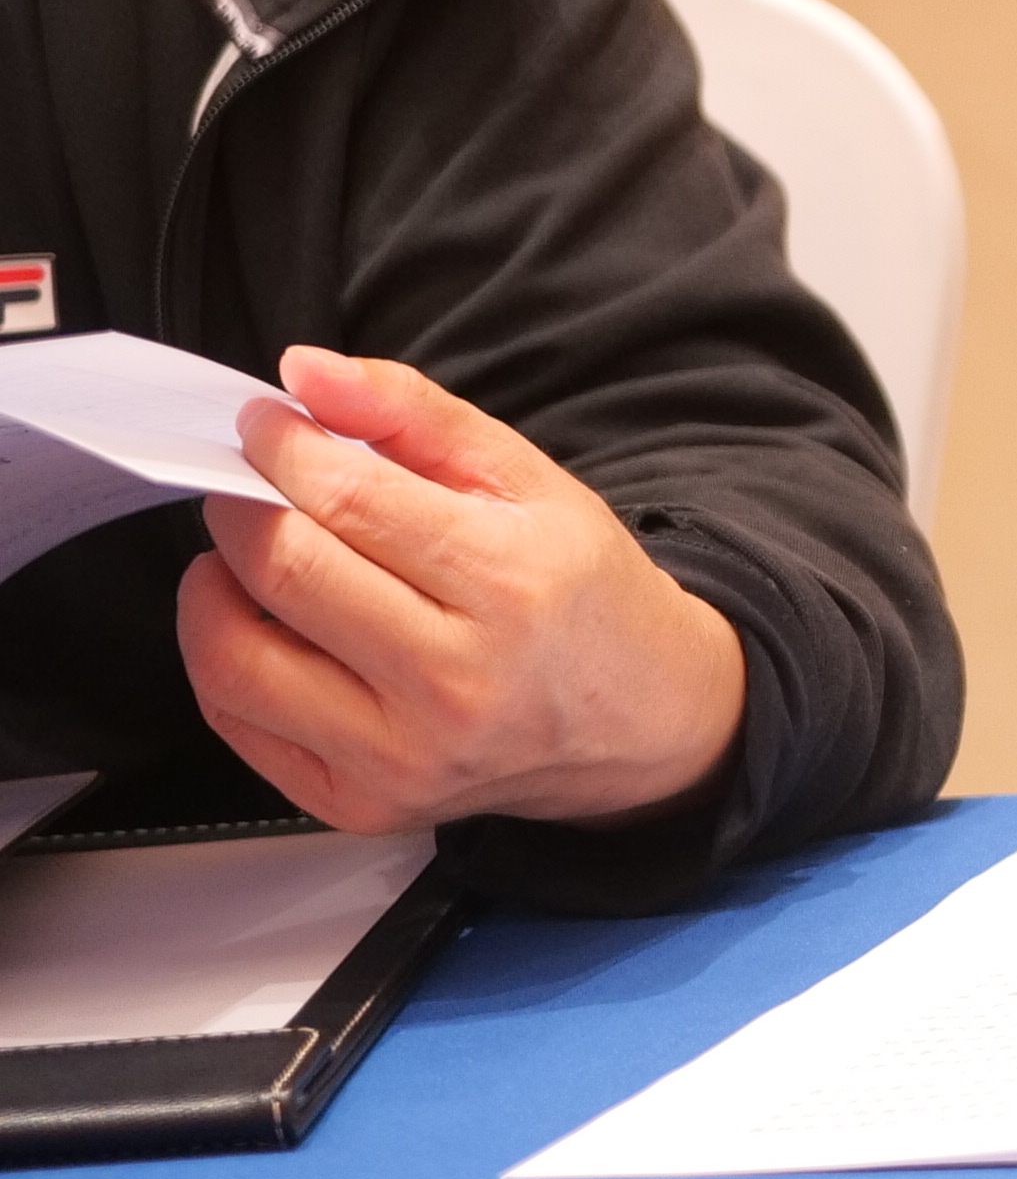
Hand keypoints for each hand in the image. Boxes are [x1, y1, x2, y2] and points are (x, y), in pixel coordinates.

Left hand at [173, 346, 744, 835]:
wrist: (637, 719)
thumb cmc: (578, 592)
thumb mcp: (530, 481)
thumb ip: (414, 415)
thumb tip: (304, 375)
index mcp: (509, 585)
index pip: (347, 501)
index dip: (282, 448)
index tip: (267, 425)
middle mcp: (454, 681)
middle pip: (284, 571)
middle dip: (242, 507)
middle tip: (254, 486)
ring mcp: (403, 754)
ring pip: (235, 658)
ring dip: (216, 587)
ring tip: (251, 559)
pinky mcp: (361, 804)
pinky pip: (239, 722)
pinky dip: (225, 659)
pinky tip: (265, 626)